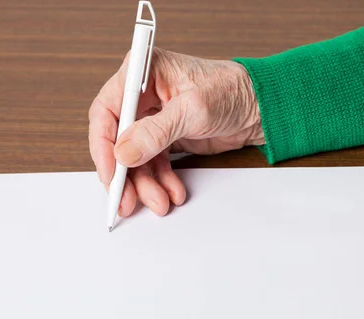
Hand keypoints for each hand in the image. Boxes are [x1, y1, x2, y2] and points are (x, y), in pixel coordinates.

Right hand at [88, 48, 263, 216]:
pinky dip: (160, 180)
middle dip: (124, 174)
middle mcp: (143, 94)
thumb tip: (123, 153)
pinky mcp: (164, 136)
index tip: (111, 173)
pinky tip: (172, 192)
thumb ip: (156, 132)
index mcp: (142, 72)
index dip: (103, 145)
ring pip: (135, 157)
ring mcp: (153, 117)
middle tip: (127, 200)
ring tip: (160, 201)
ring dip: (145, 183)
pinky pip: (152, 163)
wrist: (260, 107)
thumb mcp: (193, 110)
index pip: (107, 110)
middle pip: (117, 139)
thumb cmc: (232, 91)